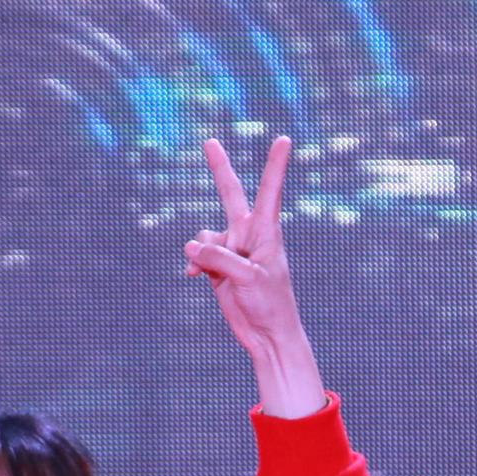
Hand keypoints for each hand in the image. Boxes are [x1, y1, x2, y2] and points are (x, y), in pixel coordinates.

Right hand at [187, 136, 326, 417]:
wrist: (267, 336)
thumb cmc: (270, 305)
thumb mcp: (246, 278)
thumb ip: (218, 257)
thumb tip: (191, 245)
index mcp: (266, 231)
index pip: (270, 190)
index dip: (276, 164)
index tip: (285, 139)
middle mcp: (249, 235)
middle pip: (230, 194)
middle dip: (219, 169)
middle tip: (210, 142)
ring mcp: (233, 250)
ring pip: (204, 236)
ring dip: (203, 252)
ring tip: (212, 275)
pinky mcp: (219, 267)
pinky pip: (198, 255)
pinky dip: (194, 263)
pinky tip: (195, 277)